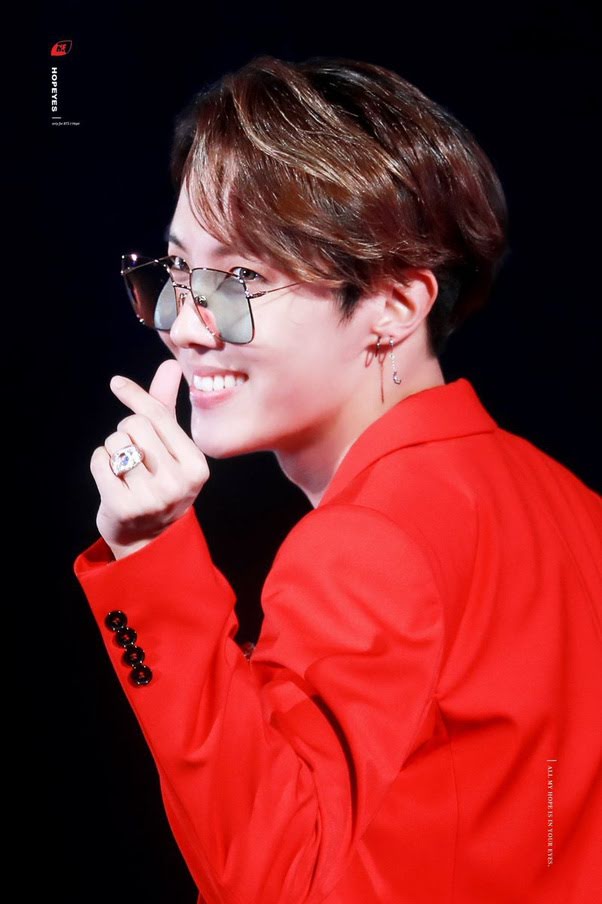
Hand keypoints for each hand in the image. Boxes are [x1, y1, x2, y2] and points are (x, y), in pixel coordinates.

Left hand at [91, 359, 208, 559]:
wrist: (149, 539)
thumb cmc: (161, 483)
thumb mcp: (171, 447)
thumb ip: (167, 407)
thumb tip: (170, 364)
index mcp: (195, 465)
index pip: (157, 416)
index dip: (135, 396)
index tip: (116, 383)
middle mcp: (177, 482)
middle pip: (133, 425)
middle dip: (126, 433)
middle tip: (134, 454)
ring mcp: (151, 497)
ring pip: (114, 443)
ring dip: (112, 451)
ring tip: (126, 470)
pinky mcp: (123, 507)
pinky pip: (99, 462)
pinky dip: (100, 464)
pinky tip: (113, 481)